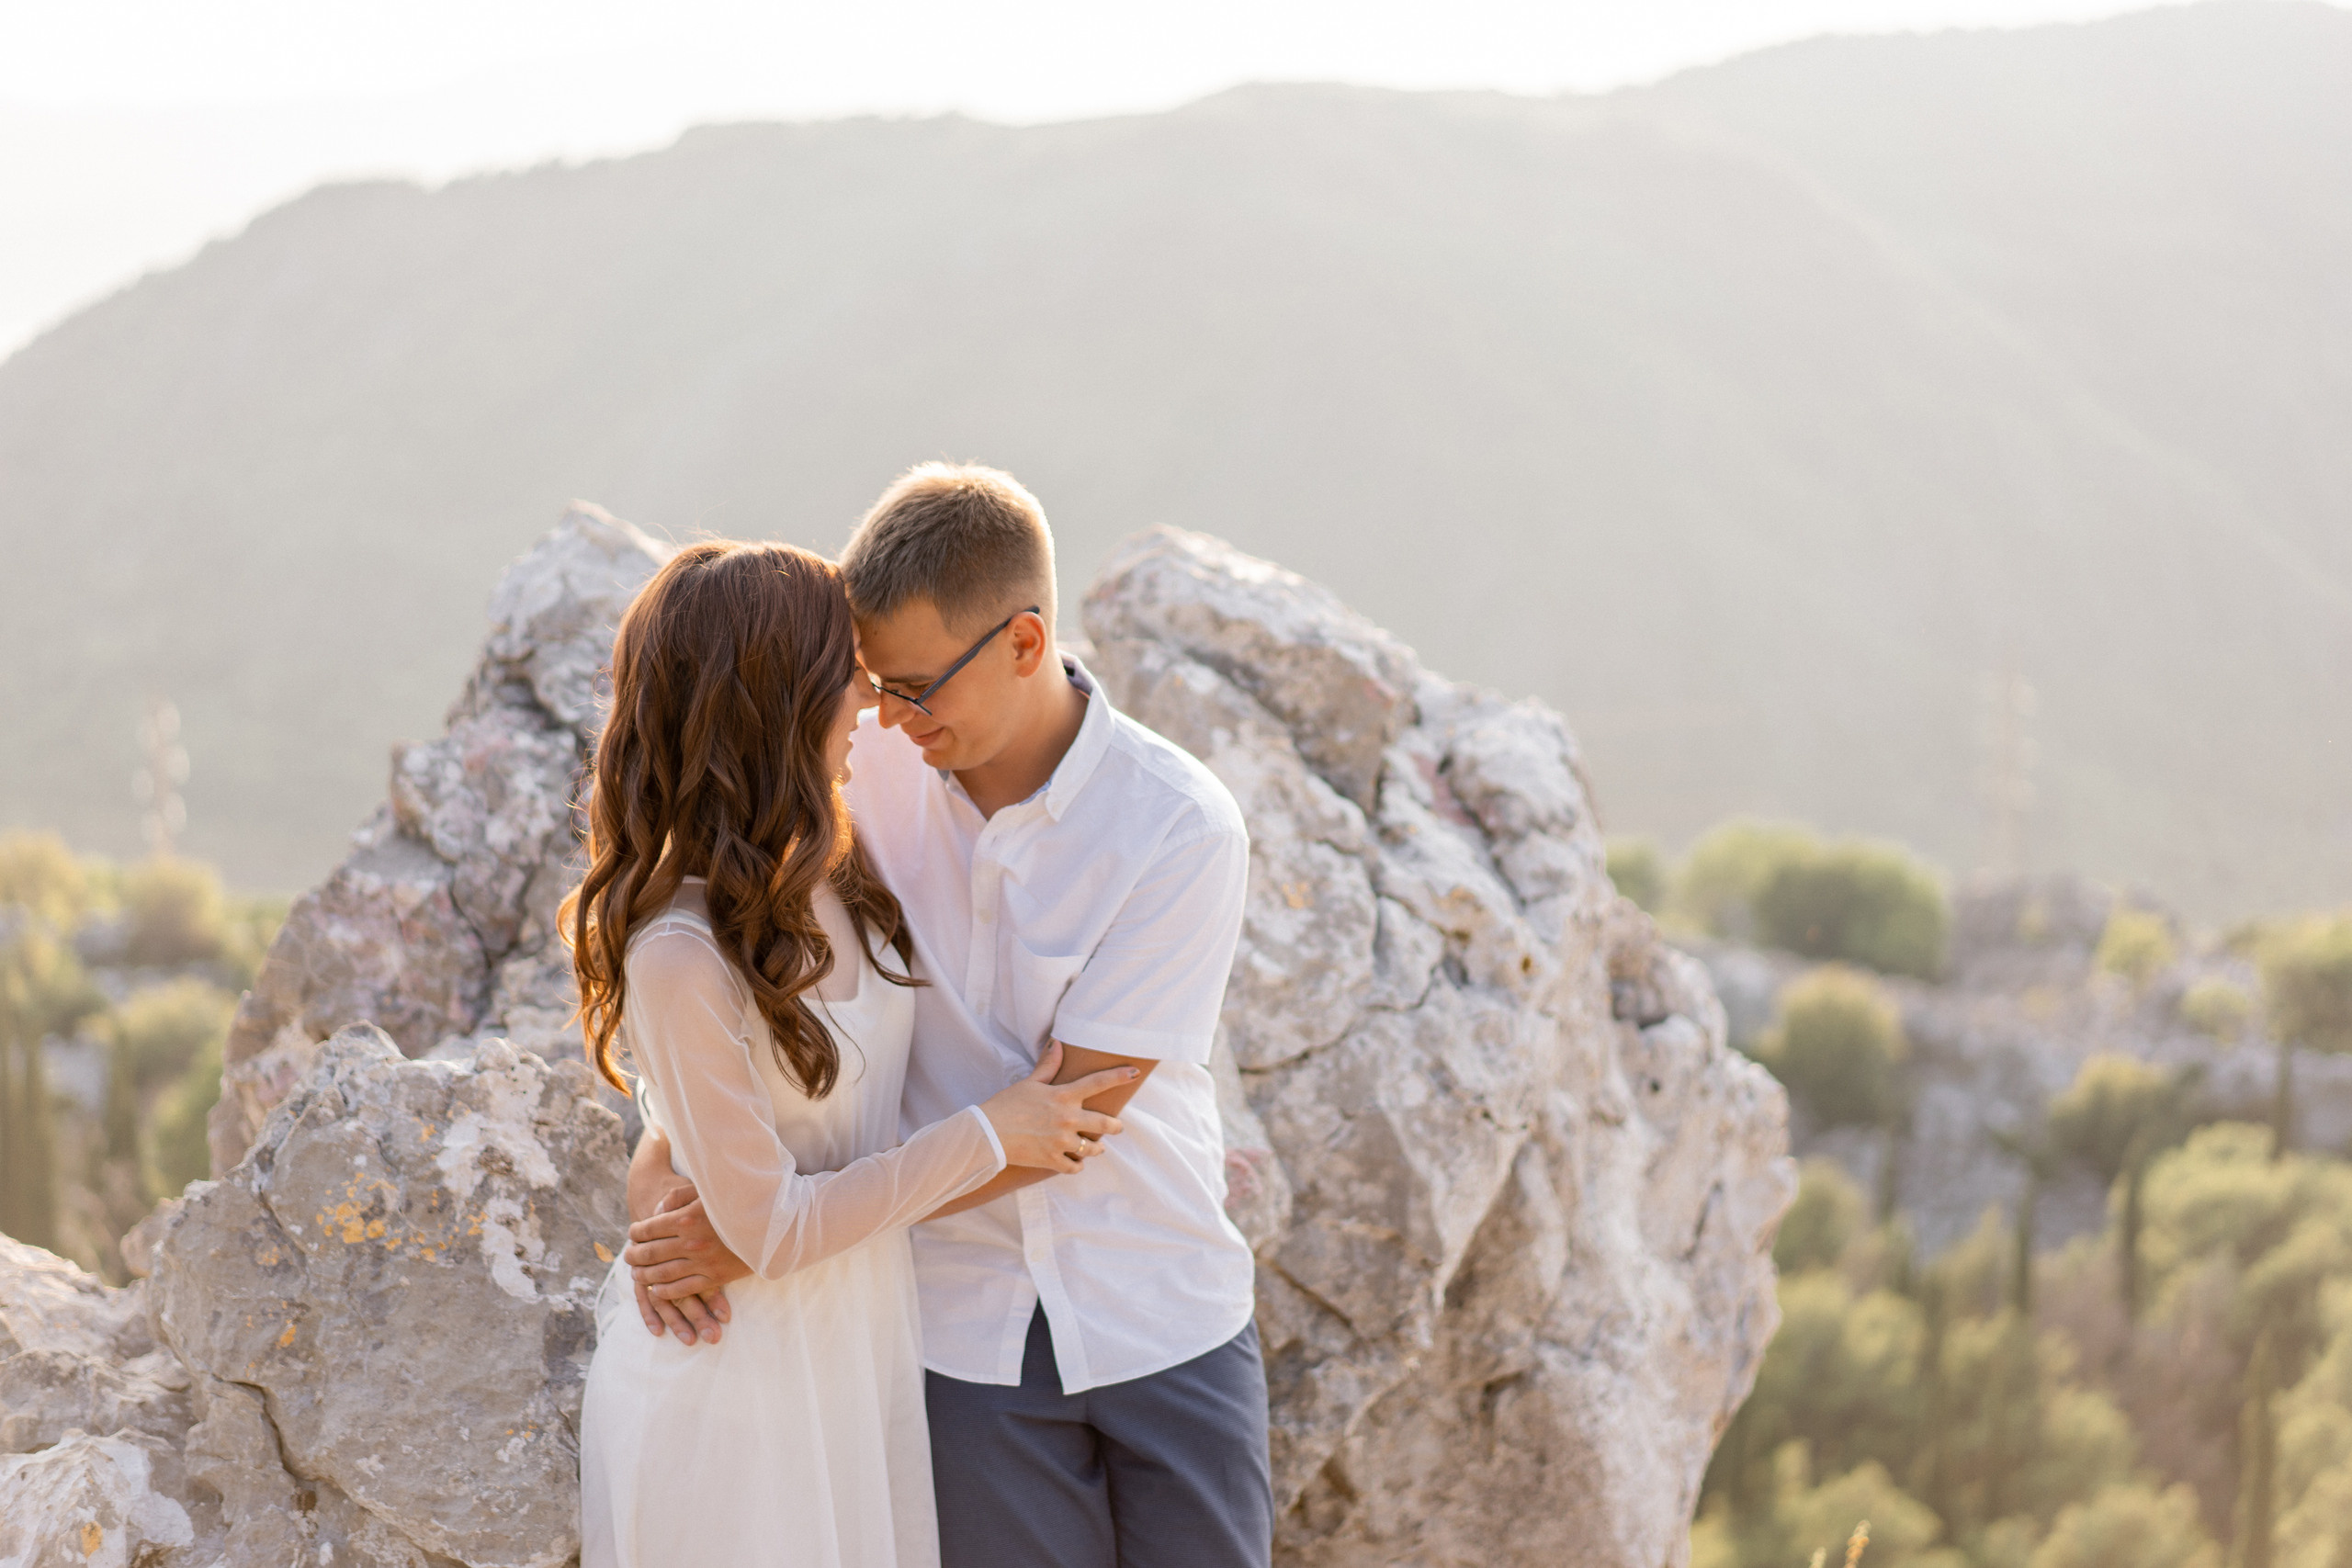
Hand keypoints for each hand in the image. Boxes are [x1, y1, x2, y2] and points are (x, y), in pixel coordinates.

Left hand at [626, 1183, 747, 1342]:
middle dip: (634, 1255)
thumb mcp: (706, 1190)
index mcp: (686, 1219)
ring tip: (636, 1273)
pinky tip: (655, 1288)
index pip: (648, 1229)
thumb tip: (656, 1213)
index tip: (632, 1234)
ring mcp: (702, 1263)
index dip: (635, 1232)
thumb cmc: (737, 1202)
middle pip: (650, 1253)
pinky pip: (682, 1289)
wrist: (772, 1225)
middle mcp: (691, 1243)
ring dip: (644, 1275)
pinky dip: (664, 1291)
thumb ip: (677, 1197)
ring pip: (661, 1274)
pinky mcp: (715, 1278)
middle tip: (627, 1256)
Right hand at [980, 1042, 1135, 1172]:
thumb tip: (1057, 1043)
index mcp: (1063, 1096)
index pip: (1097, 1083)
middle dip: (1115, 1126)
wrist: (987, 1133)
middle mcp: (1067, 1119)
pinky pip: (1075, 1167)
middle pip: (1105, 1124)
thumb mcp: (1029, 1082)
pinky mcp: (1052, 1161)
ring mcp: (1061, 1142)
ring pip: (1093, 1148)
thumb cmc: (1007, 1104)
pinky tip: (1075, 1161)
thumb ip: (1048, 1065)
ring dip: (1096, 1148)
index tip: (1135, 1072)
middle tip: (1117, 1126)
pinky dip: (1076, 1164)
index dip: (1118, 1076)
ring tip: (1094, 1147)